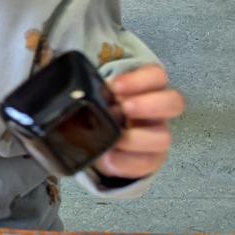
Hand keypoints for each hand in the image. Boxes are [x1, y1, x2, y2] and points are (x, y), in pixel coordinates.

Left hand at [94, 65, 183, 181]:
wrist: (101, 142)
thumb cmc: (102, 111)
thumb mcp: (96, 95)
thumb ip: (87, 85)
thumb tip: (61, 70)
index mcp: (148, 89)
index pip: (157, 76)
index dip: (139, 80)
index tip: (115, 87)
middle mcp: (157, 112)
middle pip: (174, 102)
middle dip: (150, 105)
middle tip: (125, 108)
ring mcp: (157, 137)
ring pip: (164, 138)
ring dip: (137, 139)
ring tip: (115, 140)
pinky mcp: (150, 160)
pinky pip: (147, 164)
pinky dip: (126, 163)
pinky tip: (109, 158)